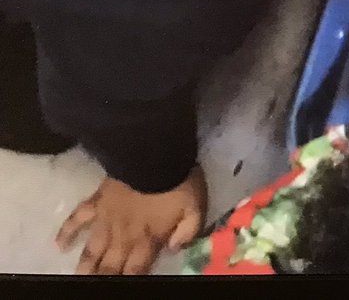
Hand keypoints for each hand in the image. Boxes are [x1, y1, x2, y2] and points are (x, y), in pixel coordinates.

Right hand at [57, 166, 206, 274]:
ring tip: (78, 276)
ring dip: (84, 266)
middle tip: (94, 286)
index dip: (129, 279)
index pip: (136, 269)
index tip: (123, 286)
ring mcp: (106, 219)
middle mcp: (124, 234)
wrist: (156, 156)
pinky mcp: (96, 202)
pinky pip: (76, 219)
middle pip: (110, 265)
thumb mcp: (195, 207)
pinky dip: (66, 232)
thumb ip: (188, 231)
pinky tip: (59, 244)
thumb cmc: (179, 182)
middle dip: (104, 277)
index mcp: (148, 238)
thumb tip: (174, 249)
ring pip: (91, 250)